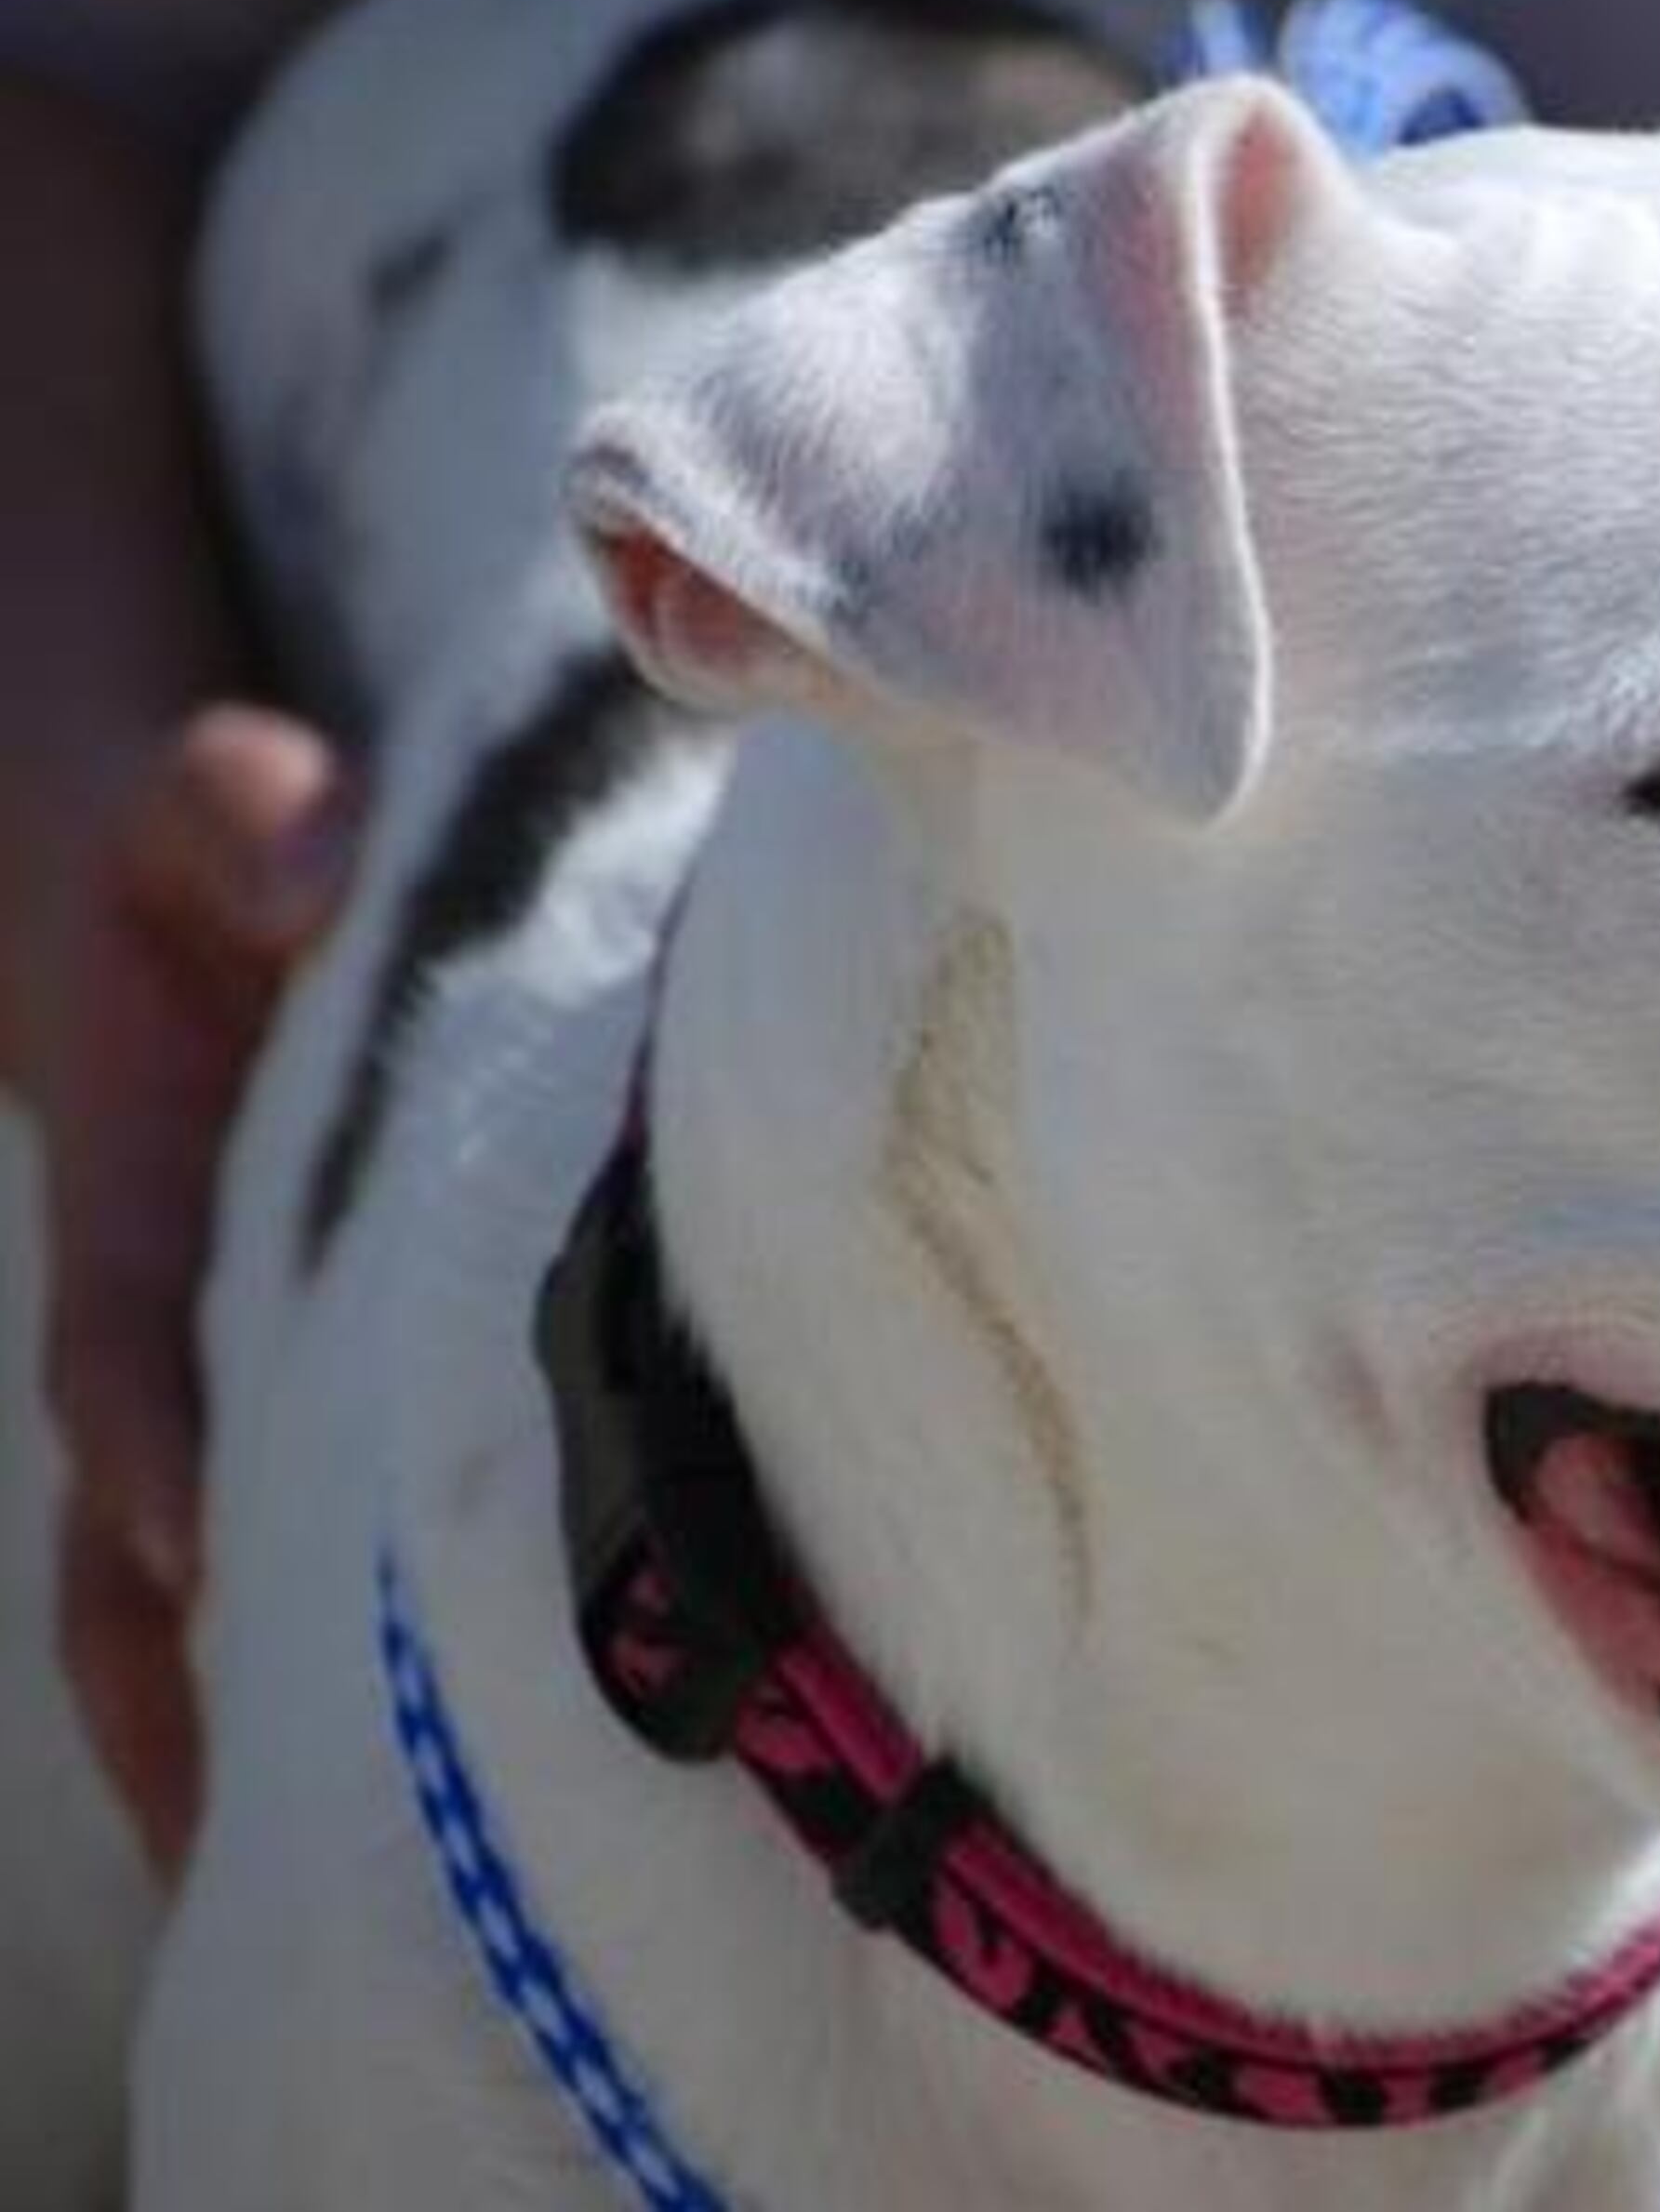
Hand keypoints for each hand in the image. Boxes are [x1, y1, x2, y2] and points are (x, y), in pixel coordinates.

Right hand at [40, 707, 354, 1877]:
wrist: (220, 916)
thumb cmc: (230, 882)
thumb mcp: (211, 819)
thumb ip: (231, 821)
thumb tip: (295, 852)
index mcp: (144, 1217)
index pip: (132, 1341)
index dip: (153, 1426)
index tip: (186, 1521)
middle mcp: (169, 1349)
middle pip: (138, 1548)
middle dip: (181, 1686)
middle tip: (253, 1837)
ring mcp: (227, 1411)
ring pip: (197, 1614)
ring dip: (239, 1751)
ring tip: (338, 1925)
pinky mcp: (305, 1433)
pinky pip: (288, 1594)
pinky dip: (311, 1712)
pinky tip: (442, 1845)